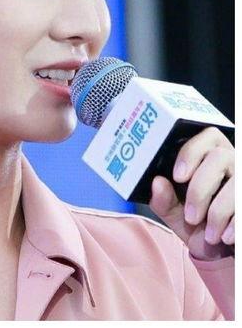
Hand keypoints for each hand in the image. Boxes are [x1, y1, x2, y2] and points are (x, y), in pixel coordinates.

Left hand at [149, 127, 233, 260]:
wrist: (224, 254)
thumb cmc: (199, 226)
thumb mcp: (176, 215)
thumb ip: (163, 200)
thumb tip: (157, 182)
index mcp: (211, 156)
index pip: (207, 136)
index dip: (191, 152)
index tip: (178, 177)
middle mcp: (233, 162)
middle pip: (220, 157)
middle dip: (200, 189)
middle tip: (190, 216)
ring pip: (237, 183)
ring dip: (218, 212)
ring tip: (210, 234)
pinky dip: (234, 224)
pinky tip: (226, 237)